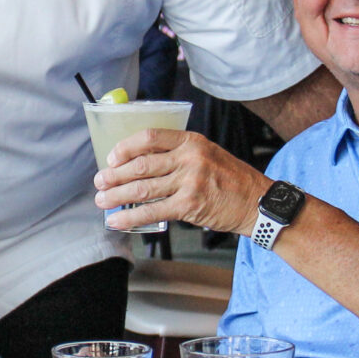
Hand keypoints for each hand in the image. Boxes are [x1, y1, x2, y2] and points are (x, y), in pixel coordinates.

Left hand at [95, 131, 269, 235]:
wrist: (257, 203)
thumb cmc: (232, 180)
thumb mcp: (209, 155)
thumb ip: (180, 155)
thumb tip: (142, 165)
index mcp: (192, 141)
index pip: (150, 137)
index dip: (125, 147)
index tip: (112, 157)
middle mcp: (189, 158)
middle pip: (141, 164)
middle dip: (115, 174)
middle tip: (100, 182)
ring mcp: (189, 181)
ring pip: (142, 188)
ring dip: (116, 195)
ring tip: (102, 201)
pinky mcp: (189, 205)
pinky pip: (152, 211)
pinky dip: (130, 216)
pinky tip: (117, 220)